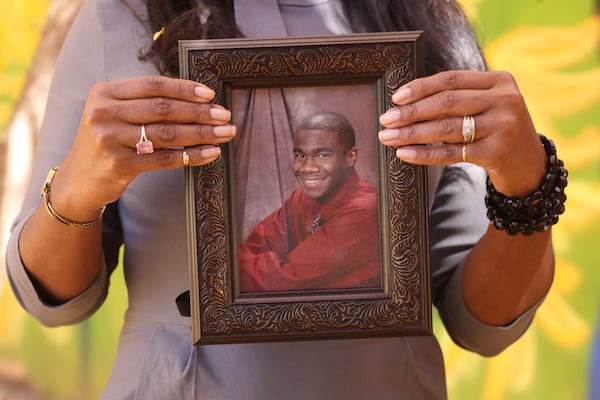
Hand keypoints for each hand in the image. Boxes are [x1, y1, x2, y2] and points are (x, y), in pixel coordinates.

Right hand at [51, 76, 235, 219]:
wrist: (78, 181)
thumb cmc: (107, 144)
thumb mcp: (115, 115)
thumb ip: (144, 104)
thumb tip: (197, 100)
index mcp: (105, 93)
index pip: (153, 86)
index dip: (184, 89)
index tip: (210, 94)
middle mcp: (104, 113)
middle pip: (163, 109)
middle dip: (199, 112)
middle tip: (225, 115)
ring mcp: (109, 139)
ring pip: (167, 133)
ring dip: (202, 133)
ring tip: (225, 133)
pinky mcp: (118, 164)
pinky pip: (164, 158)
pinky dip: (191, 155)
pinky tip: (211, 153)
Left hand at [378, 70, 546, 197]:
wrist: (531, 166)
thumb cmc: (498, 131)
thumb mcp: (487, 106)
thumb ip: (458, 98)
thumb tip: (405, 103)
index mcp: (499, 80)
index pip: (451, 79)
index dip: (420, 87)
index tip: (396, 98)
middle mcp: (504, 100)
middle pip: (446, 103)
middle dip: (411, 112)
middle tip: (385, 119)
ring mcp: (503, 126)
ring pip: (446, 129)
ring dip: (411, 133)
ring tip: (388, 137)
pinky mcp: (497, 152)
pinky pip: (451, 153)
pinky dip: (424, 153)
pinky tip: (404, 153)